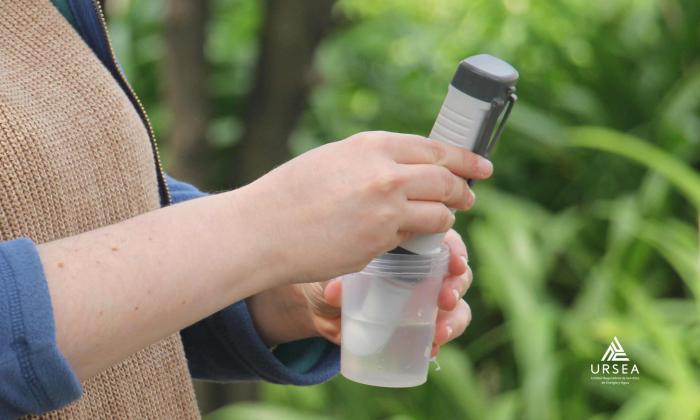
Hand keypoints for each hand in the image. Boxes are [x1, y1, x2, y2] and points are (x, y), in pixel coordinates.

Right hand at [237, 131, 491, 284]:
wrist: (263, 228)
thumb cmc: (289, 194)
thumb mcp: (333, 160)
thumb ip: (370, 161)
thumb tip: (400, 169)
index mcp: (372, 146)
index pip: (433, 148)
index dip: (463, 157)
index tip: (480, 164)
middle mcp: (386, 173)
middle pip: (445, 178)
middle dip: (464, 188)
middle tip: (470, 195)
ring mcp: (387, 209)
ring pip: (440, 212)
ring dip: (447, 216)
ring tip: (447, 218)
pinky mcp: (381, 242)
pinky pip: (415, 238)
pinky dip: (421, 237)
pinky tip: (414, 237)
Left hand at [296, 229, 472, 356]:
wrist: (320, 305)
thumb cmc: (333, 273)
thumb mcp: (333, 270)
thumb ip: (337, 277)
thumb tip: (334, 291)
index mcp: (411, 245)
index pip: (444, 240)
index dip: (456, 250)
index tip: (455, 263)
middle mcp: (424, 270)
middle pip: (457, 273)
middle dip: (456, 286)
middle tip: (445, 299)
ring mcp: (424, 299)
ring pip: (456, 306)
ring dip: (454, 318)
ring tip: (440, 332)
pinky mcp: (417, 325)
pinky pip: (439, 332)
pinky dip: (438, 342)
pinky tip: (431, 349)